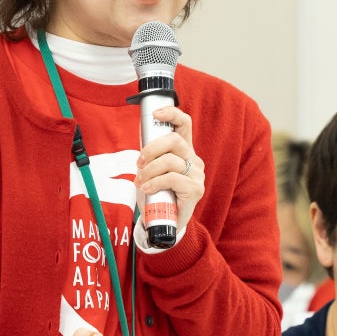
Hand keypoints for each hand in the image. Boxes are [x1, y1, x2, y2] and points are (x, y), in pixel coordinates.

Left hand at [137, 104, 203, 237]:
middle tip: (139, 163)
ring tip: (141, 181)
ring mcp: (197, 175)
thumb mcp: (153, 169)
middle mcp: (194, 160)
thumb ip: (151, 154)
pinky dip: (155, 182)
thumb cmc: (158, 193)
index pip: (184, 124)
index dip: (171, 113)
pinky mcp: (195, 190)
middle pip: (174, 140)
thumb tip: (142, 133)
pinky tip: (147, 189)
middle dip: (151, 149)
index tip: (155, 114)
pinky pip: (172, 178)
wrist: (165, 222)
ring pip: (170, 161)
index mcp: (185, 151)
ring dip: (149, 170)